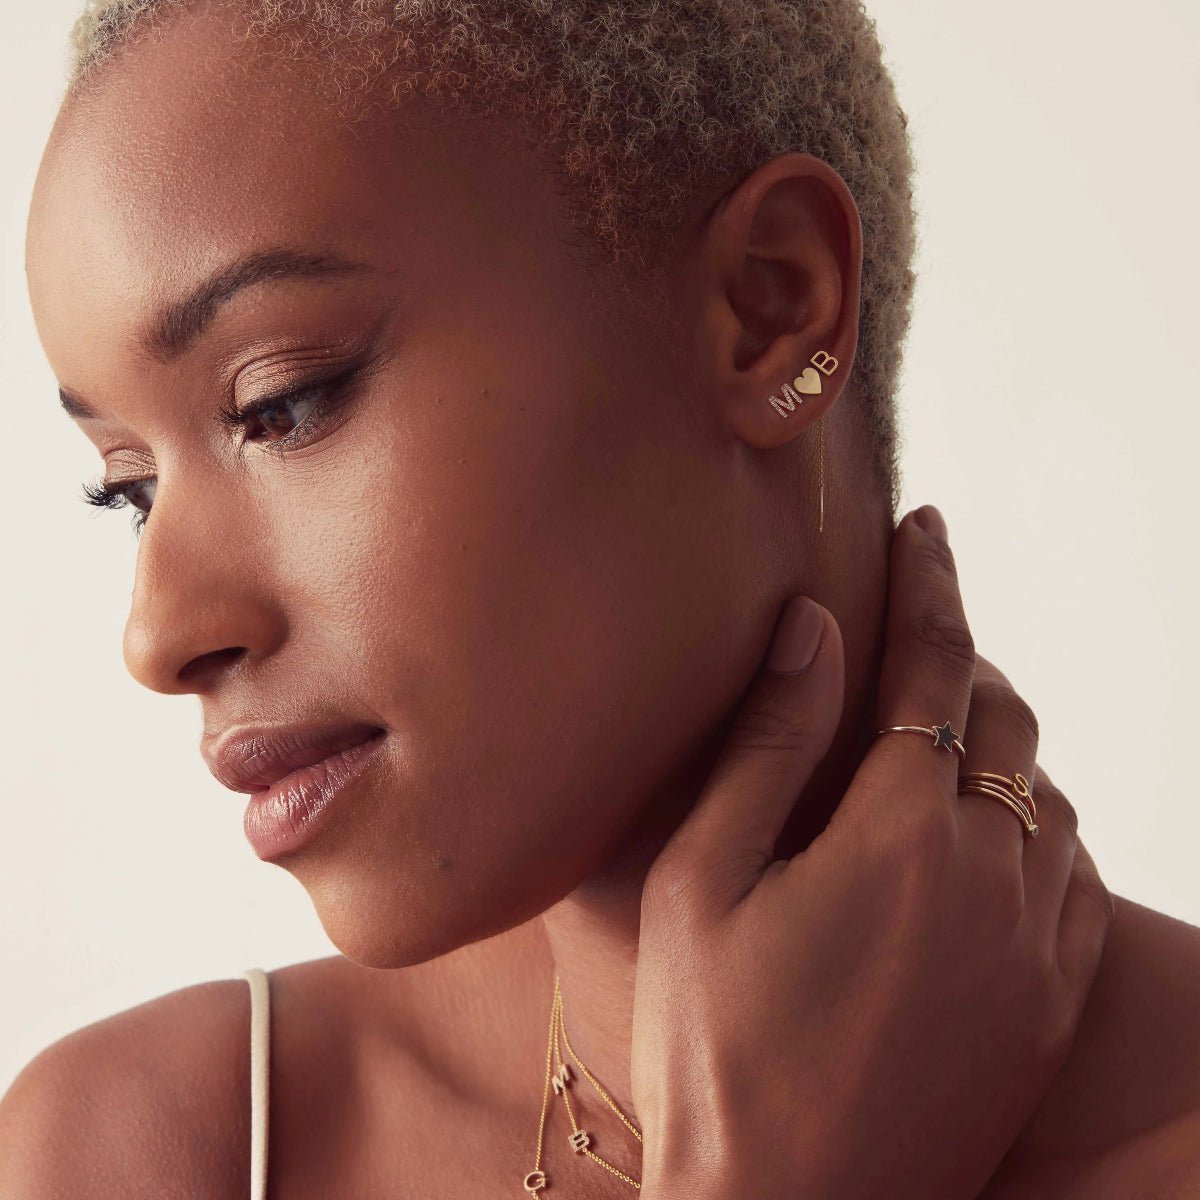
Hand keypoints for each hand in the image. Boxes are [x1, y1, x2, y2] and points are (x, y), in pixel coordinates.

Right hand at [630, 506, 1113, 1199]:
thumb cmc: (714, 1047)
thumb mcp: (701, 880)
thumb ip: (768, 744)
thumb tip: (812, 628)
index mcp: (902, 835)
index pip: (933, 665)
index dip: (929, 583)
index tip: (926, 526)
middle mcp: (992, 879)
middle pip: (1001, 717)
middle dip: (961, 656)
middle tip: (914, 634)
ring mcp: (1034, 949)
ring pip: (1045, 791)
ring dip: (998, 740)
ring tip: (940, 730)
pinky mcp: (1049, 1010)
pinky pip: (1072, 874)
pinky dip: (1035, 821)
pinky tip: (990, 832)